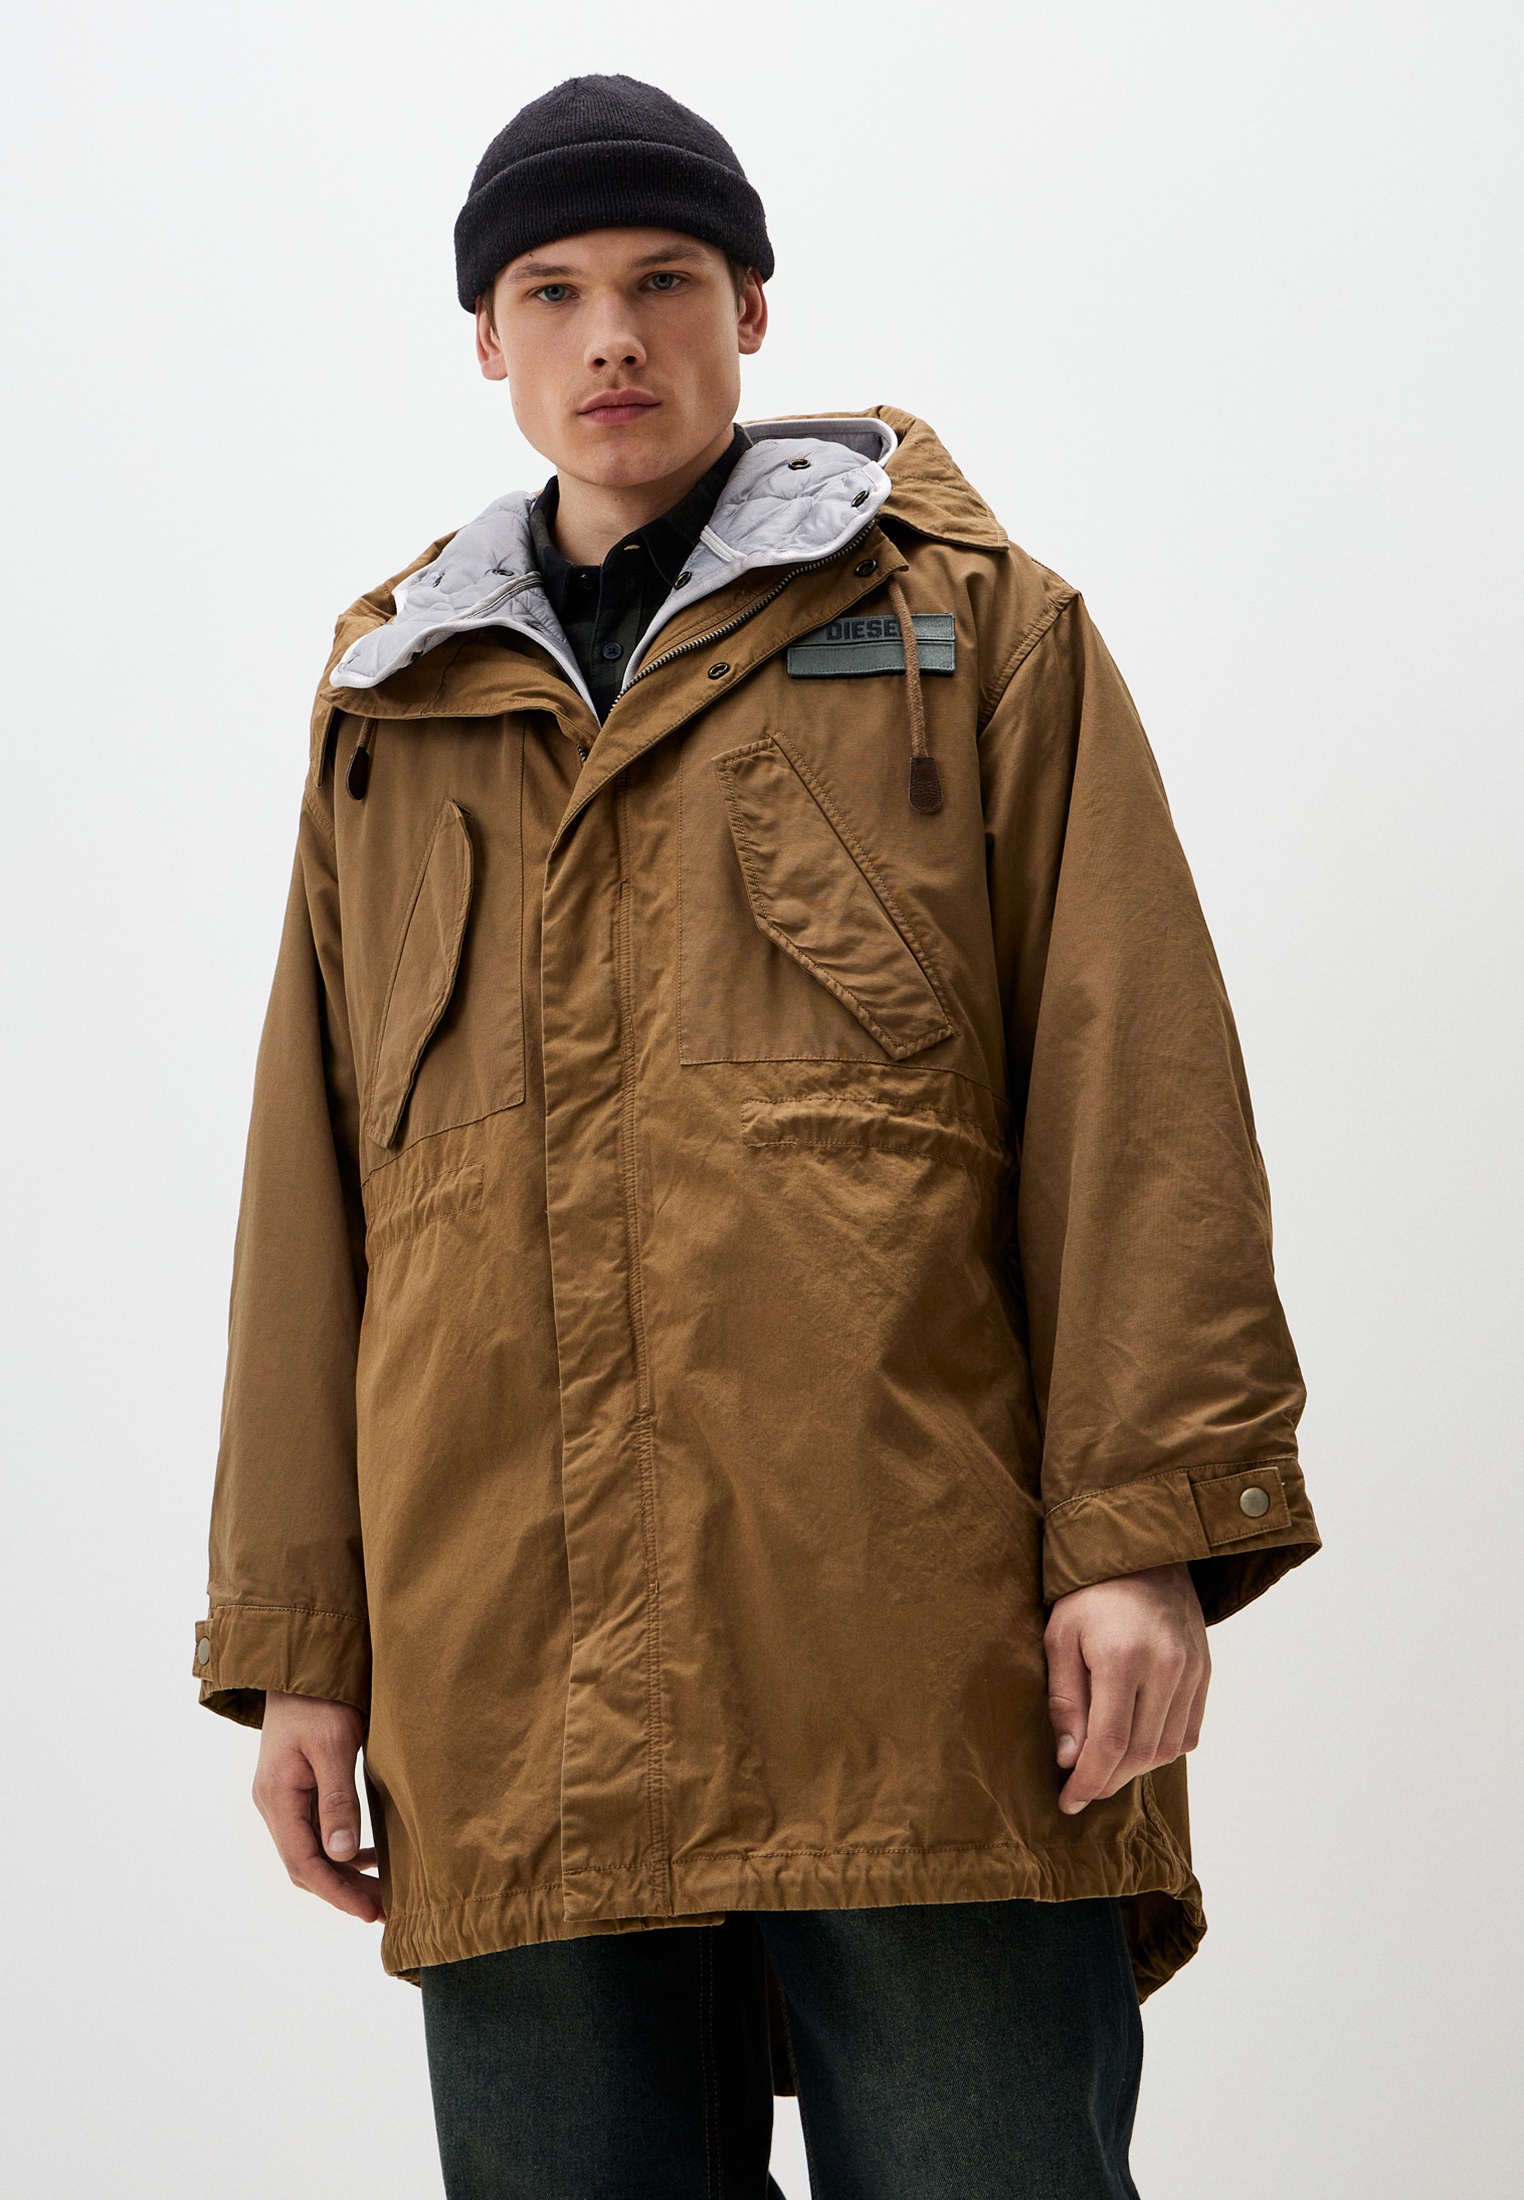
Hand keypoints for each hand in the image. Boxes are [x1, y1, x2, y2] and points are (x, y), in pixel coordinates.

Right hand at [251, 1691, 384, 1921]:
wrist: (301, 1664)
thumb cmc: (319, 1700)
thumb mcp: (335, 1745)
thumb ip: (338, 1799)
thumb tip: (343, 1854)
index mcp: (277, 1797)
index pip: (304, 1862)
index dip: (337, 1892)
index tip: (369, 1911)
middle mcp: (273, 1803)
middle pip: (304, 1864)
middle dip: (341, 1890)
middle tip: (382, 1909)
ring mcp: (282, 1796)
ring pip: (310, 1850)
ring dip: (341, 1873)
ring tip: (378, 1891)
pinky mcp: (295, 1787)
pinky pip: (314, 1831)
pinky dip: (339, 1849)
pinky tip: (366, 1854)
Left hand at [1044, 1562, 1209, 1814]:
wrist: (1141, 1550)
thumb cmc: (1089, 1592)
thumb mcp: (1060, 1637)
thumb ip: (1064, 1701)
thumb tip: (1069, 1758)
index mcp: (1122, 1657)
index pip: (1110, 1743)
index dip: (1089, 1780)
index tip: (1067, 1801)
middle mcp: (1165, 1667)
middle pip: (1141, 1753)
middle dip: (1108, 1780)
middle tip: (1081, 1790)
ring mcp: (1191, 1670)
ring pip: (1168, 1748)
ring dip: (1136, 1768)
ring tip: (1105, 1770)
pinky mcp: (1204, 1670)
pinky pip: (1189, 1731)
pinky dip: (1163, 1749)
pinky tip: (1137, 1748)